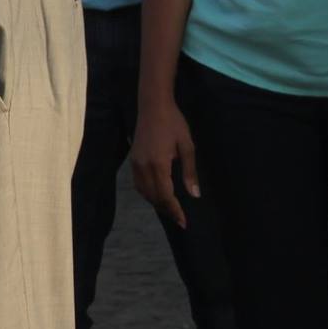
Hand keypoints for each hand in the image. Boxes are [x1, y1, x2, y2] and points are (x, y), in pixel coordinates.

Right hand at [129, 97, 199, 229]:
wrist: (153, 106)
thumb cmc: (174, 124)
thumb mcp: (187, 147)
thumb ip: (190, 172)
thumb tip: (194, 194)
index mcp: (158, 165)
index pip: (165, 195)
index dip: (174, 210)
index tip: (184, 222)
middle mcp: (144, 167)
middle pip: (153, 196)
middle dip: (166, 210)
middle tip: (179, 219)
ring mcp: (136, 164)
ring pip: (143, 192)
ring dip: (156, 203)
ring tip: (169, 210)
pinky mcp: (133, 160)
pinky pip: (138, 183)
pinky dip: (147, 193)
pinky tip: (156, 194)